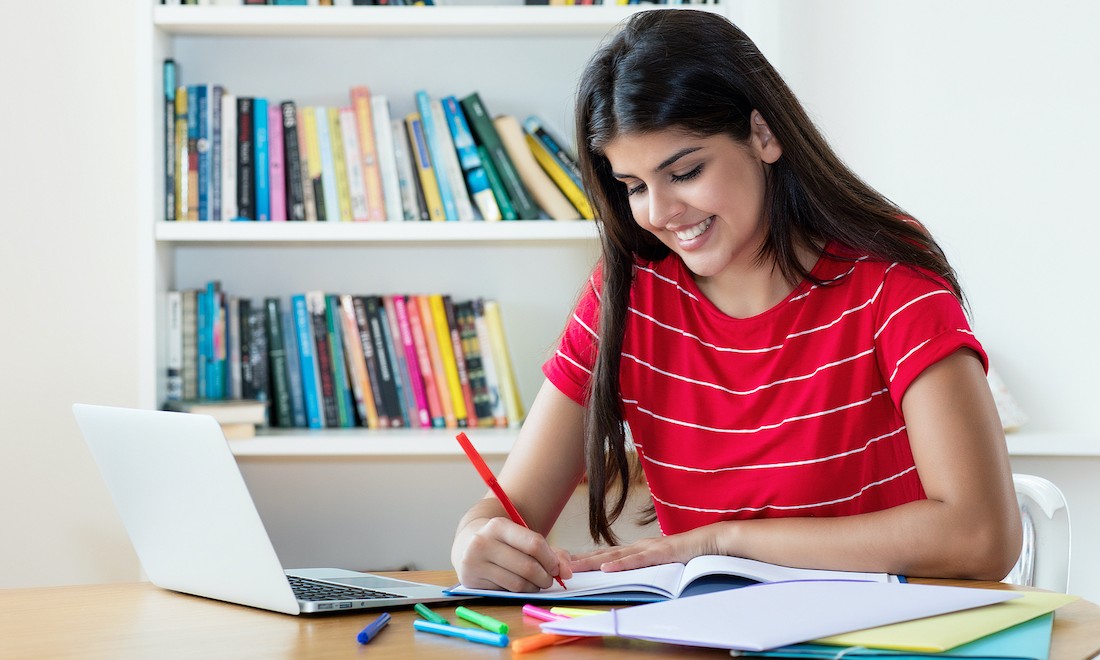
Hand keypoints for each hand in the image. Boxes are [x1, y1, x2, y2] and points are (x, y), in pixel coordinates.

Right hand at [452, 516, 572, 591]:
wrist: (466, 543)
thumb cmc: (502, 541)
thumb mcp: (522, 537)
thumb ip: (550, 552)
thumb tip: (567, 572)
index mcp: (498, 526)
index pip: (534, 544)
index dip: (551, 559)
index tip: (557, 568)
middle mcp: (483, 542)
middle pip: (528, 567)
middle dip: (546, 577)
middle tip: (549, 580)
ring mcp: (474, 563)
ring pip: (517, 583)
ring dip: (534, 587)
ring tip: (536, 583)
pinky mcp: (471, 581)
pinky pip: (505, 591)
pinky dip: (518, 591)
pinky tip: (518, 584)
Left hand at [569, 526, 718, 572]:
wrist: (708, 541)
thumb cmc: (686, 553)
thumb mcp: (660, 561)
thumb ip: (644, 565)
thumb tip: (628, 573)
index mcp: (637, 548)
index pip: (607, 554)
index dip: (587, 558)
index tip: (567, 562)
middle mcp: (638, 546)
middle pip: (604, 553)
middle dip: (582, 559)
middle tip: (560, 564)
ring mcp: (648, 548)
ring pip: (615, 556)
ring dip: (593, 562)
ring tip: (574, 566)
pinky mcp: (660, 553)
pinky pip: (636, 560)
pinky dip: (620, 564)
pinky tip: (606, 567)